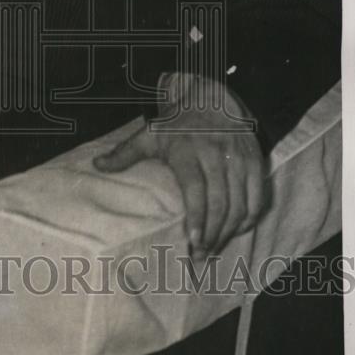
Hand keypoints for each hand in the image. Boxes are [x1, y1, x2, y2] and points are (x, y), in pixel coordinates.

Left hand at [94, 86, 265, 258]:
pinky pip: (257, 197)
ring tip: (214, 248)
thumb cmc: (177, 124)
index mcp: (187, 150)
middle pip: (220, 202)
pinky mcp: (255, 161)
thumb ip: (125, 153)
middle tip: (201, 256)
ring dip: (229, 231)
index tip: (194, 241)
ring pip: (240, 204)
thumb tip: (97, 166)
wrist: (211, 99)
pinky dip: (249, 218)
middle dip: (212, 234)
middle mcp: (216, 154)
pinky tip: (236, 231)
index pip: (196, 190)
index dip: (198, 218)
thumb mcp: (149, 134)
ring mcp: (238, 158)